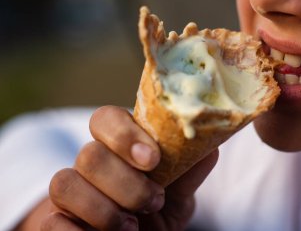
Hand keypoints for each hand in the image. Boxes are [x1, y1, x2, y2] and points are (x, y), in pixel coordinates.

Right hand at [42, 106, 217, 230]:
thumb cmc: (154, 214)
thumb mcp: (178, 196)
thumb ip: (188, 171)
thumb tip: (210, 147)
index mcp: (120, 148)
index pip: (106, 118)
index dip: (125, 135)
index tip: (153, 160)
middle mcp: (91, 163)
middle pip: (90, 153)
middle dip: (126, 182)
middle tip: (154, 200)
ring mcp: (70, 191)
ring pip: (65, 182)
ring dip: (104, 208)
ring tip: (132, 227)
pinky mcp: (54, 221)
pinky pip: (51, 221)